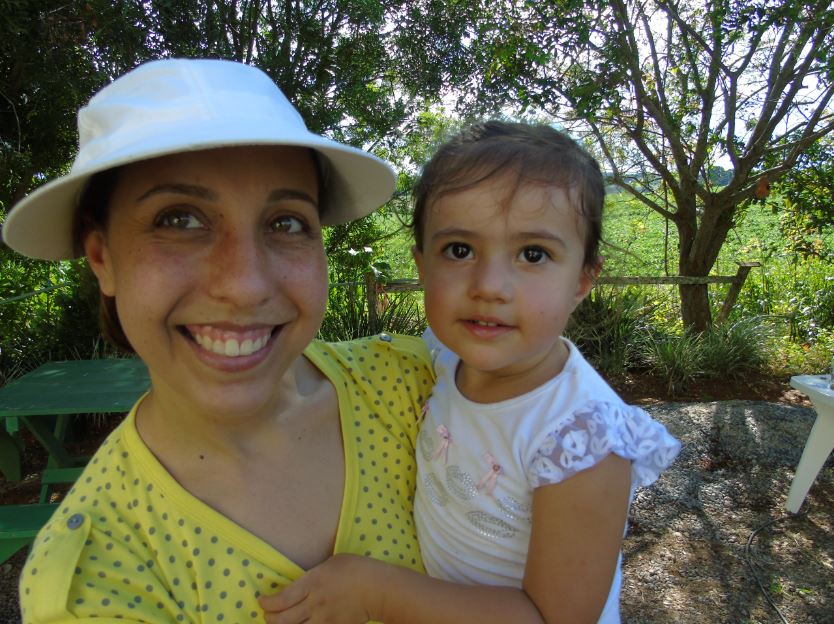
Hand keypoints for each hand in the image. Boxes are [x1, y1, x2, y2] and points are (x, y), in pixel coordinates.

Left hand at [259, 553, 388, 623]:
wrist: (378, 589)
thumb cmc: (357, 569)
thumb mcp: (331, 563)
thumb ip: (314, 575)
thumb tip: (302, 584)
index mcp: (312, 582)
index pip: (281, 599)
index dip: (267, 603)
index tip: (263, 601)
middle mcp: (314, 603)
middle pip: (282, 619)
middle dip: (270, 618)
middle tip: (269, 614)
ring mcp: (324, 619)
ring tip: (282, 623)